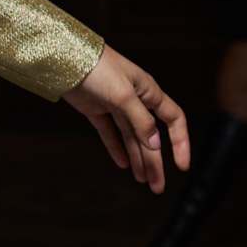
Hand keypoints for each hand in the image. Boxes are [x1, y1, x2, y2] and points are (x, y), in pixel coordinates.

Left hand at [63, 47, 189, 191]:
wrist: (65, 59)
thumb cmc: (98, 68)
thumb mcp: (123, 95)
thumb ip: (140, 120)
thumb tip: (155, 144)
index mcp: (149, 92)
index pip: (173, 120)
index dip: (180, 143)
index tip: (182, 166)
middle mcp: (135, 100)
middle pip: (150, 137)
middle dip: (155, 163)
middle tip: (157, 187)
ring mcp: (115, 106)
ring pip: (131, 138)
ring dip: (138, 160)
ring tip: (143, 181)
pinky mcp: (96, 110)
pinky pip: (110, 134)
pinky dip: (116, 149)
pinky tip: (122, 164)